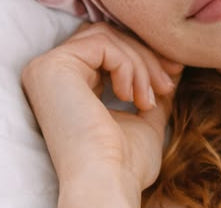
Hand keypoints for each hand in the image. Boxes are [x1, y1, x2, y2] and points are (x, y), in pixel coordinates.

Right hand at [21, 22, 183, 203]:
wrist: (107, 183)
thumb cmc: (123, 162)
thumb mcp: (143, 118)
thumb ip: (150, 89)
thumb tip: (174, 66)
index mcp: (64, 84)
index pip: (107, 48)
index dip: (142, 55)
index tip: (174, 72)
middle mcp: (49, 72)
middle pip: (107, 38)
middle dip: (144, 57)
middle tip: (167, 83)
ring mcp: (47, 67)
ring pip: (106, 36)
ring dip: (139, 63)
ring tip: (149, 99)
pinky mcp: (53, 65)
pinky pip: (102, 43)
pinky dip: (126, 65)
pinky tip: (131, 96)